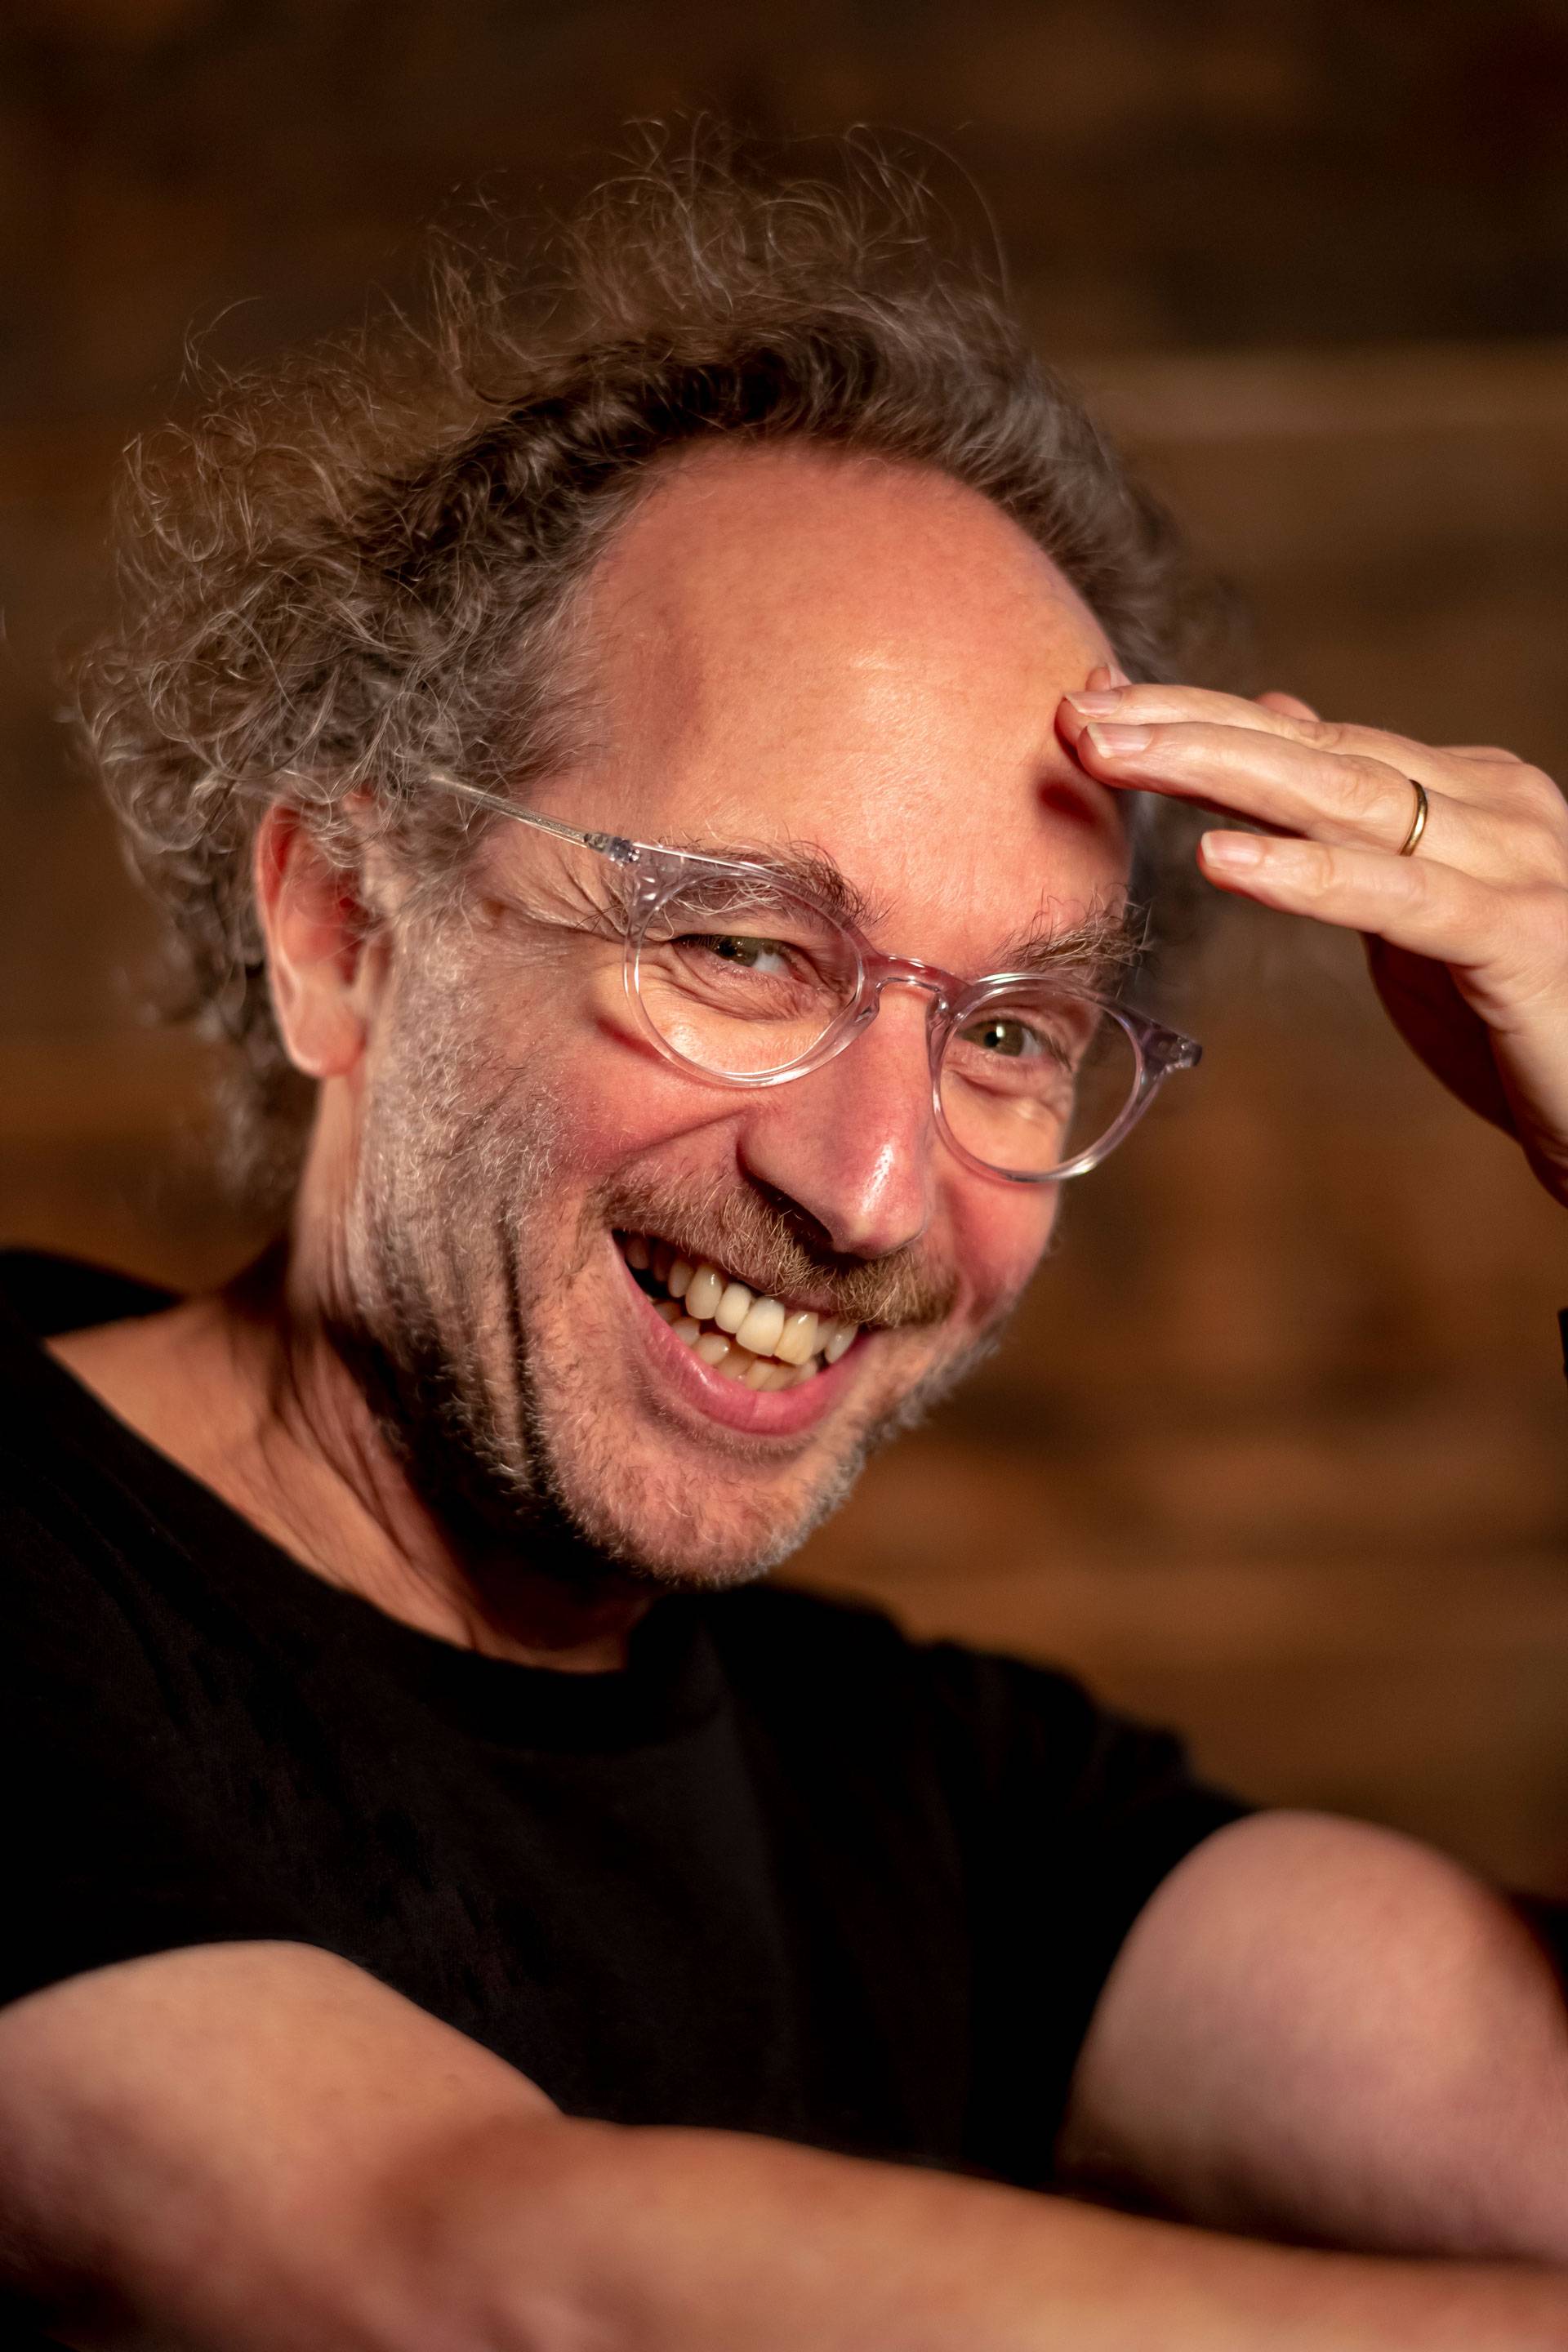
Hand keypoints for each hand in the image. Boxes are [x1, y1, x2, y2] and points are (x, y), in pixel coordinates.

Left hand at [1058, 670, 1567, 1205]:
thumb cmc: (1523, 1022)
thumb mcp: (1418, 909)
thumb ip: (1350, 823)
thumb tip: (1275, 723)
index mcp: (1467, 794)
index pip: (1310, 738)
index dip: (1198, 716)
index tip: (1094, 699)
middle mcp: (1494, 808)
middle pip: (1314, 749)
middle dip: (1187, 727)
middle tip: (1077, 713)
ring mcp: (1512, 865)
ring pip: (1345, 797)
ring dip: (1218, 771)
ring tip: (1115, 756)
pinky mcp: (1517, 940)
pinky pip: (1397, 897)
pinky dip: (1306, 873)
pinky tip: (1221, 859)